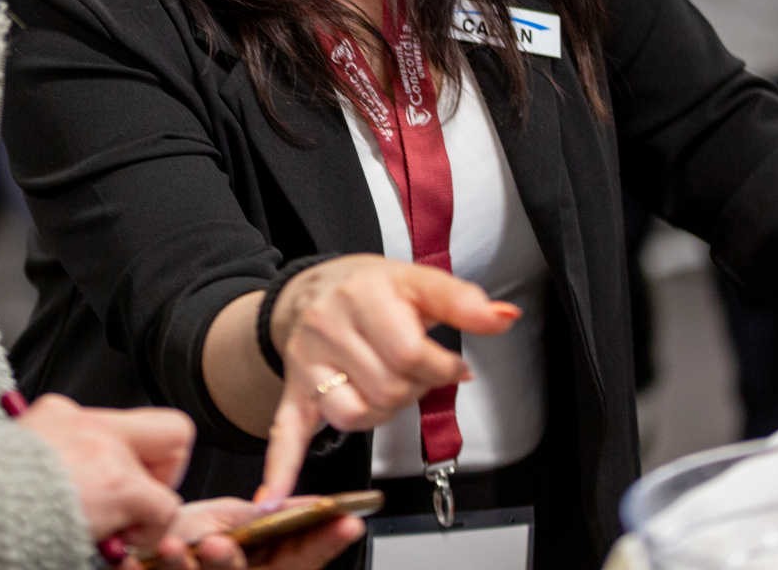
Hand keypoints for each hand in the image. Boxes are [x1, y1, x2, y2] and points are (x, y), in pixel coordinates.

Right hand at [14, 393, 192, 548]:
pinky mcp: (119, 485)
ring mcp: (108, 453)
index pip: (126, 417)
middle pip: (171, 433)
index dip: (142, 449)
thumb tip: (70, 482)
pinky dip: (148, 534)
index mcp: (59, 414)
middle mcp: (89, 424)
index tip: (125, 478)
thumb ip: (52, 458)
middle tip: (139, 503)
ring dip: (144, 515)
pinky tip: (116, 543)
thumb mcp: (14, 459)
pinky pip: (164, 509)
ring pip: (166, 483)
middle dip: (163, 475)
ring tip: (111, 532)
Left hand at [132, 496, 364, 569]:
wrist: (137, 550)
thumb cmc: (182, 534)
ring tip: (171, 548)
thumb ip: (254, 517)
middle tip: (216, 543)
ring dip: (184, 568)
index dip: (325, 542)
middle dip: (230, 563)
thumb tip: (294, 503)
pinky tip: (129, 562)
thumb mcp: (222, 518)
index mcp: (259, 563)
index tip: (346, 522)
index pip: (301, 558)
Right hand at [257, 256, 519, 505]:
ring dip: (382, 411)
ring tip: (387, 388)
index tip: (453, 367)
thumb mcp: (418, 281)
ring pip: (356, 416)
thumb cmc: (371, 289)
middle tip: (416, 372)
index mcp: (363, 295)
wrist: (313, 288)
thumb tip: (504, 318)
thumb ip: (463, 302)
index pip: (409, 353)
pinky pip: (287, 432)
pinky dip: (282, 466)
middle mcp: (329, 327)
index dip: (441, 368)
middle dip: (414, 388)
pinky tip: (273, 496)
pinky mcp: (295, 391)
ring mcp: (308, 363)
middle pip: (387, 389)